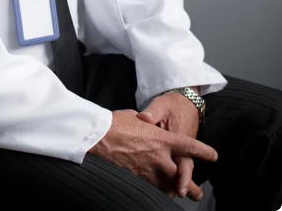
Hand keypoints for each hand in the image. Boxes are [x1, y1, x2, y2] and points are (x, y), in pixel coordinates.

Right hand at [88, 109, 216, 197]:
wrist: (100, 137)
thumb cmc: (115, 123)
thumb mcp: (135, 116)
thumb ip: (146, 123)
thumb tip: (145, 123)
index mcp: (163, 139)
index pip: (189, 146)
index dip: (203, 152)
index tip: (213, 156)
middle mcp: (160, 157)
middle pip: (183, 174)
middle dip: (190, 186)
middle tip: (197, 194)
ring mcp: (150, 171)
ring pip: (168, 186)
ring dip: (174, 192)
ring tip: (179, 197)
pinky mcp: (138, 179)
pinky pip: (152, 188)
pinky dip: (156, 191)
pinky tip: (157, 194)